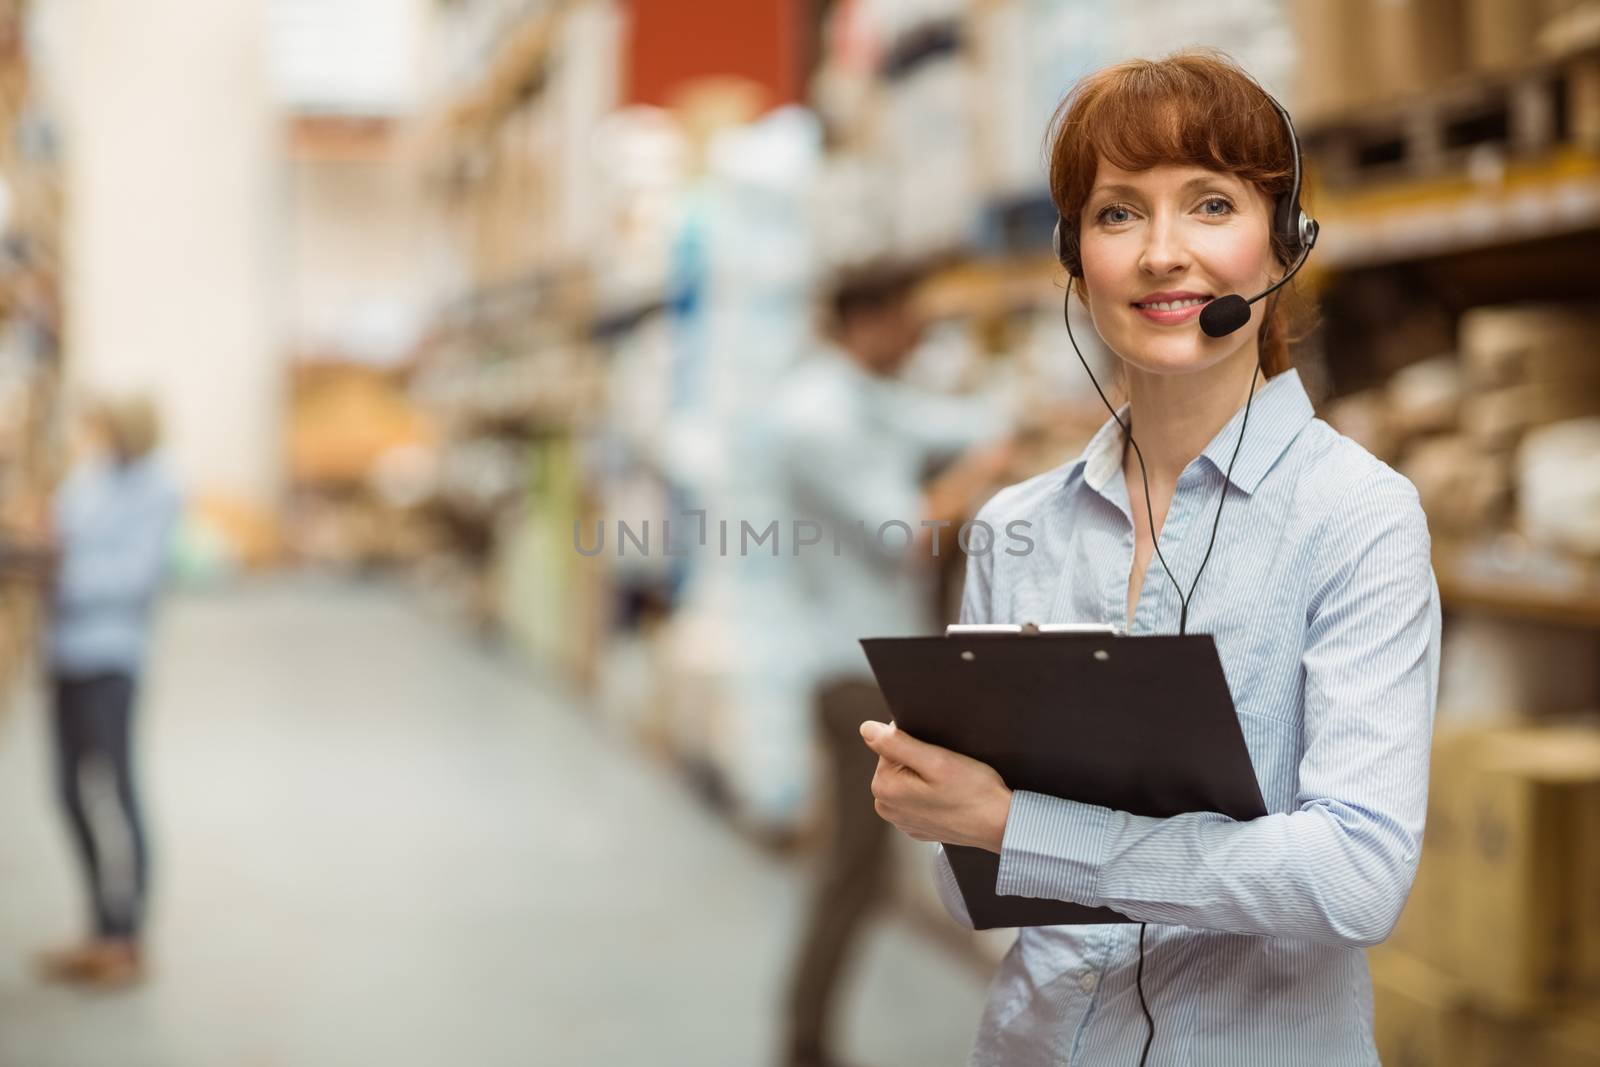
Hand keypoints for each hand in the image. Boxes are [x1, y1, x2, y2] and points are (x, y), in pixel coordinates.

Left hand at [860, 720, 1011, 853]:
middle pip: (898, 762)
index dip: (917, 741)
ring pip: (909, 778)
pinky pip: (918, 796)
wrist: (1001, 825)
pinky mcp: (917, 825)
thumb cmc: (974, 793)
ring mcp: (901, 819)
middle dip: (921, 759)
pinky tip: (949, 797)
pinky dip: (932, 792)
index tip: (938, 754)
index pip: (890, 744)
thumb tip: (867, 729)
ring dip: (927, 775)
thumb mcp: (936, 760)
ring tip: (950, 784)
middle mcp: (886, 807)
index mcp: (884, 787)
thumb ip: (896, 743)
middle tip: (947, 770)